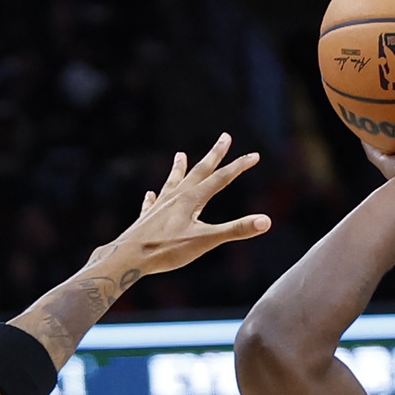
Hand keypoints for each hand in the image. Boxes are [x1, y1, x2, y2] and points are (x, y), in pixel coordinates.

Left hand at [110, 133, 271, 276]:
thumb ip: (235, 230)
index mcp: (192, 200)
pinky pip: (152, 203)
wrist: (128, 257)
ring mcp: (159, 207)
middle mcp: (175, 197)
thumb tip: (266, 221)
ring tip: (180, 155)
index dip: (239, 166)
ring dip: (179, 168)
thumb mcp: (205, 241)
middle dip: (214, 155)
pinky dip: (154, 197)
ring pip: (173, 182)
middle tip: (224, 136)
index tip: (254, 155)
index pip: (221, 178)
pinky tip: (150, 194)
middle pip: (199, 171)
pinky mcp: (146, 219)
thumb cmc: (166, 250)